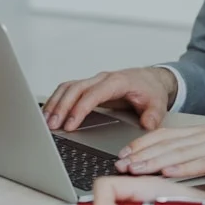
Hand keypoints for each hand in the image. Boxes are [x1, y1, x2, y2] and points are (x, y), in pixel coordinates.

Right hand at [44, 67, 178, 131]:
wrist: (151, 80)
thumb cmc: (151, 90)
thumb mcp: (158, 103)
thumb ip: (154, 115)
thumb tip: (147, 124)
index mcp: (117, 82)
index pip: (93, 94)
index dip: (79, 109)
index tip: (70, 125)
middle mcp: (102, 79)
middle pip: (75, 89)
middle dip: (61, 107)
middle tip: (52, 126)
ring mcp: (94, 81)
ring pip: (68, 87)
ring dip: (55, 103)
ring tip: (45, 122)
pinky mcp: (89, 87)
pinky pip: (68, 90)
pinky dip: (56, 100)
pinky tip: (49, 113)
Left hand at [115, 111, 204, 176]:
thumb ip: (203, 150)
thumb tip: (180, 160)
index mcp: (204, 132)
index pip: (166, 135)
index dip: (143, 143)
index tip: (124, 152)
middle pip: (166, 143)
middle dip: (140, 154)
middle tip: (119, 163)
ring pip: (179, 152)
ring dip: (154, 161)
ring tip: (135, 169)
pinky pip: (203, 162)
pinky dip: (183, 166)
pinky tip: (168, 171)